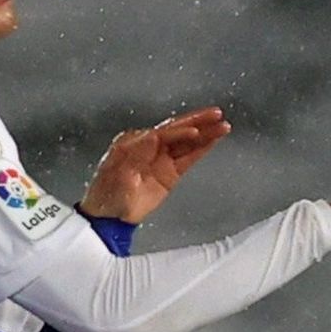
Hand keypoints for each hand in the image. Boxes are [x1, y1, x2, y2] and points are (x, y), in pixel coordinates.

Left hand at [79, 107, 231, 222]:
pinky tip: (214, 140)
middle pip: (177, 131)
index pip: (162, 132)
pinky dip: (202, 149)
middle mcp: (149, 147)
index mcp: (134, 142)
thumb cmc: (107, 193)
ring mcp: (161, 159)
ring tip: (223, 126)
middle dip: (197, 122)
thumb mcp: (117, 173)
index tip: (194, 130)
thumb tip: (152, 137)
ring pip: (187, 143)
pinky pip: (189, 158)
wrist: (109, 217)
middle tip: (215, 114)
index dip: (179, 131)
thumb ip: (136, 155)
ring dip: (205, 134)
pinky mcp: (170, 174)